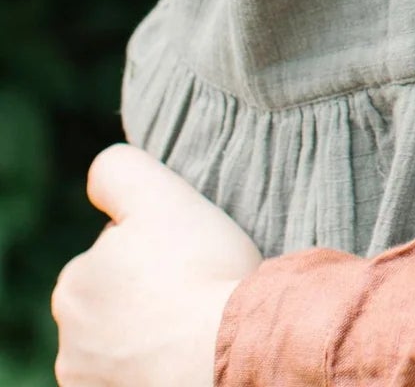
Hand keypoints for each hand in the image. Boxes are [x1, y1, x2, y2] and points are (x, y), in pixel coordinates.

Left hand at [53, 146, 262, 386]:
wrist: (221, 356)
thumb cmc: (198, 271)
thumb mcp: (162, 196)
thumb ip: (119, 171)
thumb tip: (100, 177)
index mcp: (75, 283)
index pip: (117, 250)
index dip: (156, 244)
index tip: (186, 253)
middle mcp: (70, 339)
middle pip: (118, 299)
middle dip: (147, 292)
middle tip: (194, 288)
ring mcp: (91, 380)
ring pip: (126, 341)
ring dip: (152, 331)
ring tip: (195, 325)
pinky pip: (135, 376)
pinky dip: (155, 366)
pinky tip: (185, 356)